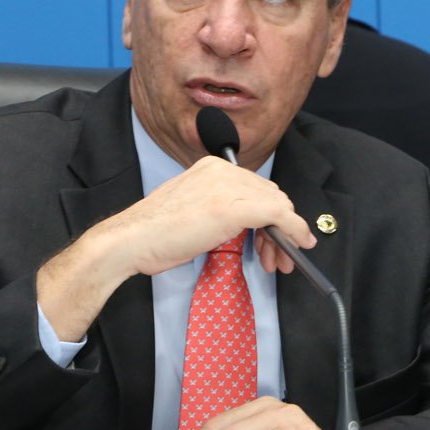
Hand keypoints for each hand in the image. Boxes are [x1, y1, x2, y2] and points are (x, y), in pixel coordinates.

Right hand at [37, 156, 314, 340]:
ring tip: (280, 262)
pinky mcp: (233, 207)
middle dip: (281, 228)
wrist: (130, 241)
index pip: (257, 187)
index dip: (271, 214)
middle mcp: (223, 170)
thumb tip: (253, 222)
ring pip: (278, 205)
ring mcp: (228, 187)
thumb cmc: (156, 233)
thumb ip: (222, 206)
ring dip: (287, 235)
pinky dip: (295, 229)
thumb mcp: (195, 208)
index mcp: (212, 167)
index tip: (275, 237)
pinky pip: (279, 214)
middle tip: (280, 256)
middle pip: (271, 196)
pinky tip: (299, 243)